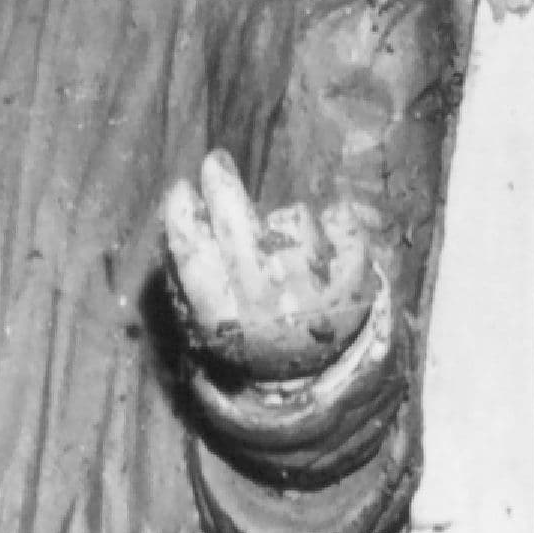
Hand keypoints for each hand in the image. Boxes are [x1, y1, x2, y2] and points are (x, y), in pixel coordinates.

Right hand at [161, 150, 381, 383]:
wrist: (313, 371)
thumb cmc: (250, 331)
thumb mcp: (210, 318)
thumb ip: (191, 272)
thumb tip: (181, 210)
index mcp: (223, 318)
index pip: (194, 257)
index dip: (182, 218)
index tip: (182, 189)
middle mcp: (266, 303)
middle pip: (238, 227)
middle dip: (222, 187)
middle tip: (215, 160)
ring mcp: (312, 292)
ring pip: (293, 219)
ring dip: (287, 220)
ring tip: (285, 244)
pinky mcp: (352, 282)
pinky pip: (342, 225)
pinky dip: (336, 220)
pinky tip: (329, 227)